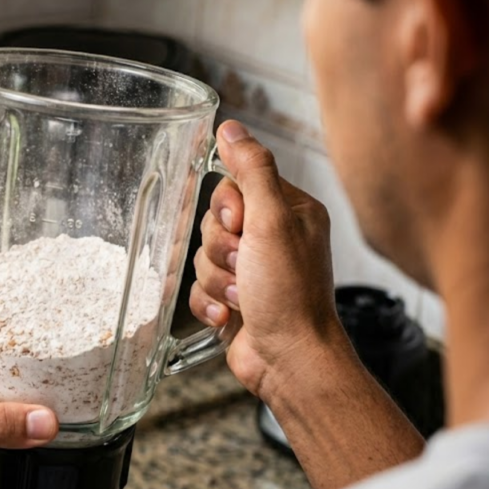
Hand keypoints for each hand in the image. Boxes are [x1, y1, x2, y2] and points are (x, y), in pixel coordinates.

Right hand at [190, 121, 351, 398]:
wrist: (289, 360)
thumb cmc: (290, 295)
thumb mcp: (272, 222)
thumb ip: (252, 170)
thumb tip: (232, 127)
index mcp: (290, 212)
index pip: (235, 185)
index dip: (227, 208)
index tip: (240, 226)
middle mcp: (272, 238)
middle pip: (213, 222)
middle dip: (219, 249)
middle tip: (244, 267)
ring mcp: (252, 271)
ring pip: (202, 257)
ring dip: (216, 280)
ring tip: (242, 297)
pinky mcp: (234, 299)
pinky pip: (198, 288)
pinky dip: (209, 304)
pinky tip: (231, 316)